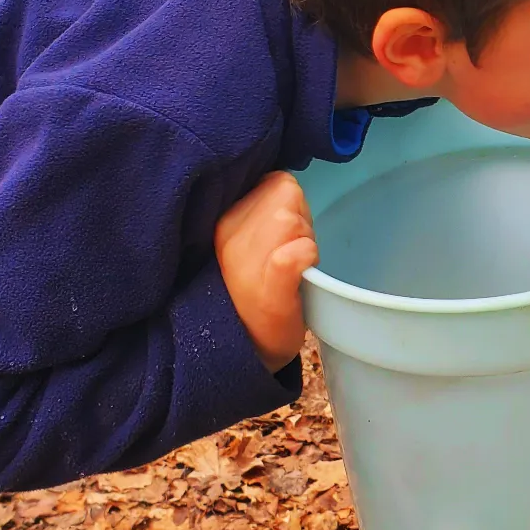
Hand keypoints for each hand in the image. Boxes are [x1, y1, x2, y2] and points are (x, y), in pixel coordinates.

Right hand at [214, 171, 316, 372]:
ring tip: (294, 267)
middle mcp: (229, 235)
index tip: (282, 233)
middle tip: (290, 252)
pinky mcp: (270, 289)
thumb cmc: (257, 290)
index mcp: (224, 219)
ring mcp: (247, 263)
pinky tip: (303, 271)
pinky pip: (295, 253)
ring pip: (292, 219)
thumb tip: (288, 180)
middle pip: (287, 194)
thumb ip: (265, 207)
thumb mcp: (249, 240)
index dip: (289, 203)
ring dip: (305, 239)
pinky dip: (306, 256)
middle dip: (300, 218)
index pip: (274, 180)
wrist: (248, 349)